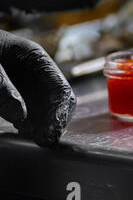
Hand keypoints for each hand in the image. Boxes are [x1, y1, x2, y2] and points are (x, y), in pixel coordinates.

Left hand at [0, 30, 75, 146]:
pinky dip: (29, 126)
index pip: (60, 87)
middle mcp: (36, 73)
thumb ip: (2, 86)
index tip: (52, 130)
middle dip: (57, 121)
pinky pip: (29, 114)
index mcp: (35, 58)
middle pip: (60, 100)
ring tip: (37, 140)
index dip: (60, 110)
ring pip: (47, 109)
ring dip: (45, 126)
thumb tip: (19, 116)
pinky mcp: (14, 97)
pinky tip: (23, 134)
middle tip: (46, 141)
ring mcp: (26, 85)